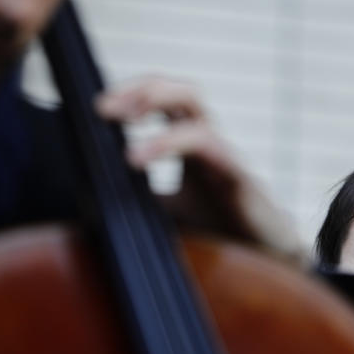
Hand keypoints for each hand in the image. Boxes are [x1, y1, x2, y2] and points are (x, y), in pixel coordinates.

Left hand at [96, 76, 309, 265]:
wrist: (264, 263)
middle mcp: (210, 144)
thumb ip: (136, 200)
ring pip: (197, 117)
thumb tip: (90, 198)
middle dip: (145, 90)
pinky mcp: (240, 181)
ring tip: (128, 153)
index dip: (134, 93)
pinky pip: (212, 151)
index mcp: (192, 147)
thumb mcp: (165, 214)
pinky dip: (174, 147)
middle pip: (185, 93)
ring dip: (158, 123)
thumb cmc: (218, 234)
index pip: (165, 101)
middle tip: (104, 108)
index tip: (98, 108)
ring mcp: (227, 159)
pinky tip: (144, 160)